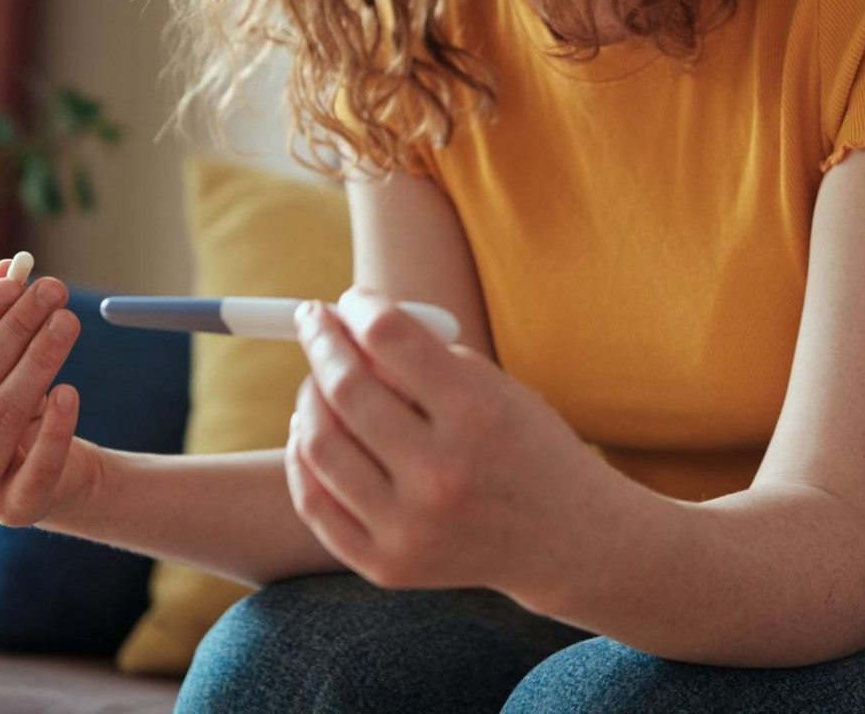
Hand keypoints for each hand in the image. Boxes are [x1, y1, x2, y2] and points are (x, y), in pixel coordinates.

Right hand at [0, 258, 103, 529]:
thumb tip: (9, 268)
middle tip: (56, 290)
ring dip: (40, 362)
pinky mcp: (12, 509)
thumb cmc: (11, 396)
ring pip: (3, 416)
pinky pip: (35, 467)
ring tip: (69, 321)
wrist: (51, 466)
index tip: (15, 283)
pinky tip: (70, 391)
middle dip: (17, 328)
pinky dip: (55, 427)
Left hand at [286, 285, 609, 603]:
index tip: (348, 299)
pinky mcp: (387, 565)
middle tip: (313, 321)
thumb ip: (420, 354)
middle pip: (347, 387)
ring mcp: (410, 527)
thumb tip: (342, 328)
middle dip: (321, 341)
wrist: (562, 536)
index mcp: (474, 413)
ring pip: (320, 445)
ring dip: (309, 396)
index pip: (388, 336)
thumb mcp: (490, 383)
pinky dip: (302, 457)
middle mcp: (440, 473)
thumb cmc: (519, 441)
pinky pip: (315, 503)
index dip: (358, 306)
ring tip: (316, 379)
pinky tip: (310, 430)